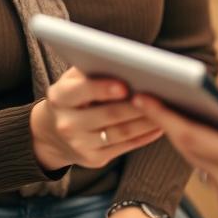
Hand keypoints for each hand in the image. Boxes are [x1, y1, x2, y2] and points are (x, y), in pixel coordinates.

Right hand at [30, 66, 162, 169]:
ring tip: (164, 110)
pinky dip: (144, 136)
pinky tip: (159, 126)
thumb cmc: (73, 96)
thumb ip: (91, 68)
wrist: (52, 133)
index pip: (82, 91)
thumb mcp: (72, 79)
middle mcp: (66, 123)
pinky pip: (125, 147)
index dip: (103, 89)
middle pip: (107, 114)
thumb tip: (123, 58)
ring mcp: (79, 144)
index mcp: (59, 97)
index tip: (125, 86)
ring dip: (145, 122)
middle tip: (158, 96)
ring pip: (120, 133)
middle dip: (135, 106)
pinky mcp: (93, 159)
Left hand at [133, 71, 217, 217]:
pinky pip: (206, 172)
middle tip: (147, 96)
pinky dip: (199, 152)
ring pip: (193, 160)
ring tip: (171, 110)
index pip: (188, 133)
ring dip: (181, 136)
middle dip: (164, 121)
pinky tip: (203, 135)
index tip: (144, 95)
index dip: (162, 114)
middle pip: (184, 147)